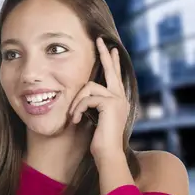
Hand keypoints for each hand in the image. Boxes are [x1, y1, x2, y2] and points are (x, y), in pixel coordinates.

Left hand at [68, 37, 128, 159]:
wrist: (107, 154)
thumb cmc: (98, 141)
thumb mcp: (94, 119)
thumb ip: (92, 105)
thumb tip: (81, 96)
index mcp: (117, 99)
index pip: (114, 76)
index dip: (112, 61)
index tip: (109, 48)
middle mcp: (120, 97)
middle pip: (110, 70)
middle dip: (103, 55)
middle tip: (99, 40)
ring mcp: (117, 99)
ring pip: (89, 87)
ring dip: (77, 102)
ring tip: (74, 117)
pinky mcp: (110, 104)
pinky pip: (87, 98)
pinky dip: (78, 108)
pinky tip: (77, 120)